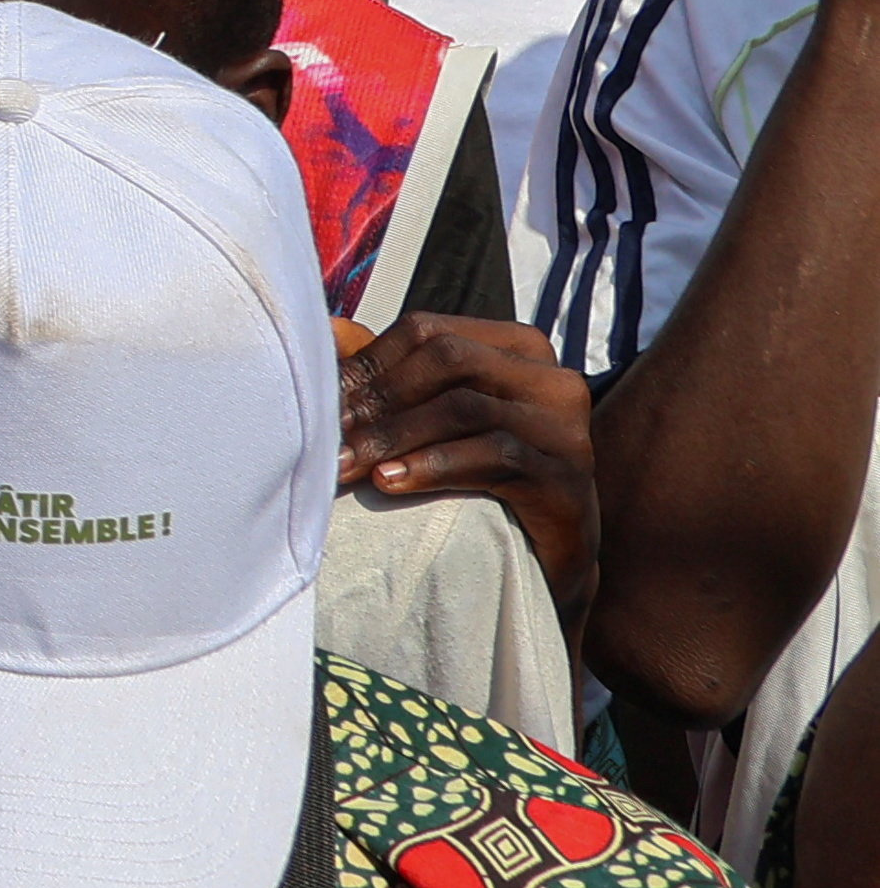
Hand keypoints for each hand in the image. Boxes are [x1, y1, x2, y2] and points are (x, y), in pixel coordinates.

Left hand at [340, 312, 600, 621]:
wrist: (542, 558)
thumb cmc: (476, 474)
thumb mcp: (430, 415)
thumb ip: (386, 372)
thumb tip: (329, 329)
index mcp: (517, 348)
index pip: (427, 332)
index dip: (366, 364)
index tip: (320, 402)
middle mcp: (551, 378)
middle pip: (446, 360)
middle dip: (377, 398)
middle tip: (328, 438)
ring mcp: (566, 428)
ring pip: (464, 407)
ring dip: (392, 437)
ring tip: (346, 465)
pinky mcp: (567, 478)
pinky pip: (495, 456)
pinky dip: (433, 466)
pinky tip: (390, 482)